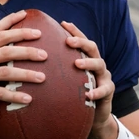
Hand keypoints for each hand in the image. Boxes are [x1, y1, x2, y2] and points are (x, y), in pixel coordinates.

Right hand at [0, 10, 46, 124]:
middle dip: (27, 48)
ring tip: (43, 77)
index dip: (11, 21)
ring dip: (27, 74)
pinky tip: (28, 99)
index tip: (26, 14)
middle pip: (6, 47)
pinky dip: (15, 95)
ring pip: (6, 70)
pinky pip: (0, 92)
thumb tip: (9, 47)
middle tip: (45, 52)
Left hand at [61, 21, 115, 138]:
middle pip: (92, 47)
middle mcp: (96, 64)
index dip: (74, 31)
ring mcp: (104, 76)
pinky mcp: (108, 90)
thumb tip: (30, 60)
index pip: (81, 40)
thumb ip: (56, 69)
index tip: (63, 23)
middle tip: (68, 41)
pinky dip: (96, 91)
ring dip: (88, 62)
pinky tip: (88, 95)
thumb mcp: (66, 79)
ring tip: (77, 63)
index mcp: (86, 58)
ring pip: (100, 64)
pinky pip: (105, 89)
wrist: (93, 115)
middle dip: (81, 42)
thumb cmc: (74, 94)